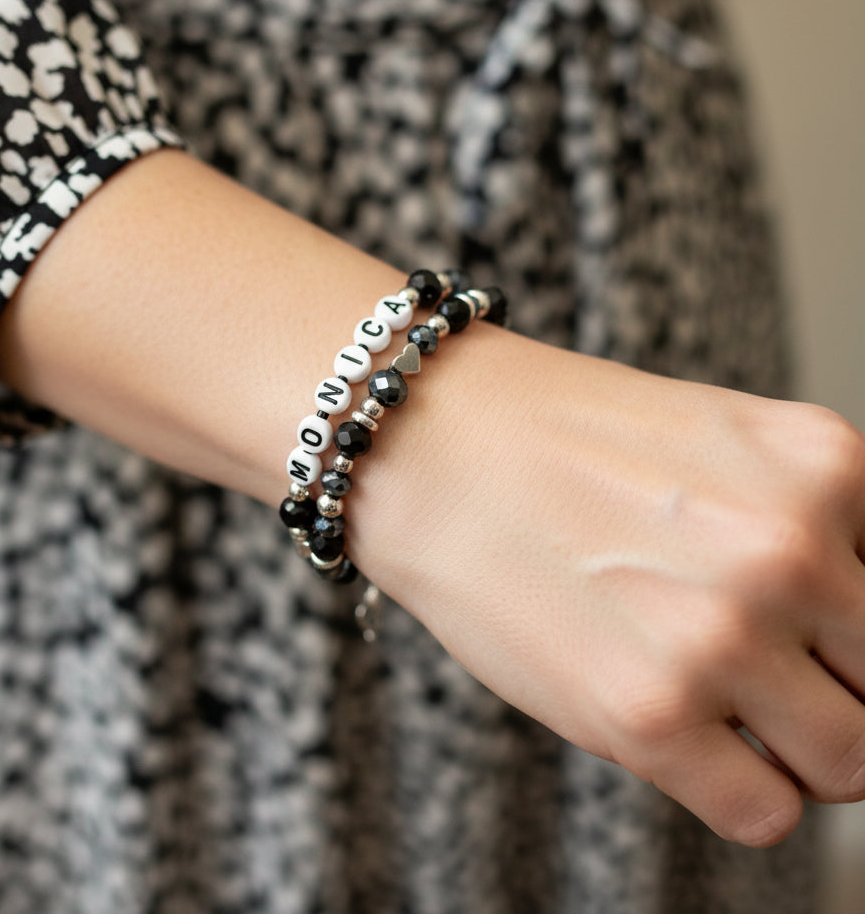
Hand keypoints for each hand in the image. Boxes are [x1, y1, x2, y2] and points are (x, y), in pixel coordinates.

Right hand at [352, 326, 864, 846]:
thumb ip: (808, 524)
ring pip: (847, 764)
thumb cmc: (559, 440)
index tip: (822, 647)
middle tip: (766, 677)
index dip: (857, 631)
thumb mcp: (718, 443)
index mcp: (825, 469)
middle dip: (838, 692)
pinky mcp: (645, 716)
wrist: (431, 447)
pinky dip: (733, 790)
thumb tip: (851, 638)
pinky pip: (763, 812)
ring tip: (716, 705)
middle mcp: (790, 551)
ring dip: (793, 750)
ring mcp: (720, 636)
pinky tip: (673, 733)